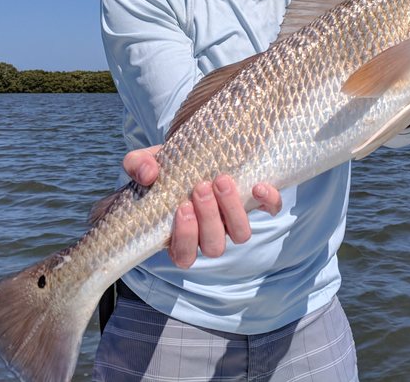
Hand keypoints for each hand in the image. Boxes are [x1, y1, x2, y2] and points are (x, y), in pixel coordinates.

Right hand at [122, 146, 282, 267]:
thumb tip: (148, 174)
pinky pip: (270, 210)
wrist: (192, 154)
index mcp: (179, 235)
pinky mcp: (255, 203)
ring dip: (232, 210)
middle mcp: (208, 234)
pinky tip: (257, 185)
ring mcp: (232, 220)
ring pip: (240, 234)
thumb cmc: (165, 169)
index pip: (184, 256)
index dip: (186, 237)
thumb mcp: (145, 163)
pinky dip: (268, 201)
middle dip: (209, 218)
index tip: (182, 207)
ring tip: (221, 180)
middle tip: (200, 187)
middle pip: (213, 247)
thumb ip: (138, 166)